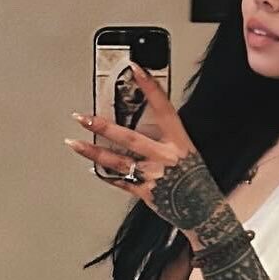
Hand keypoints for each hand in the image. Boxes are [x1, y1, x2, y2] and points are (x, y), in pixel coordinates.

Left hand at [64, 63, 224, 231]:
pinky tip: (92, 169)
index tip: (135, 69)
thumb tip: (143, 126)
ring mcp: (153, 176)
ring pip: (117, 162)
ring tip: (74, 143)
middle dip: (103, 127)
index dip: (150, 87)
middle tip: (82, 117)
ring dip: (93, 152)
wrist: (204, 210)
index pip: (163, 109)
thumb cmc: (196, 180)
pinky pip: (121, 182)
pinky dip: (106, 176)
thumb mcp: (187, 152)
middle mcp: (165, 157)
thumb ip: (165, 140)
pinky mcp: (145, 193)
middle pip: (129, 138)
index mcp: (179, 141)